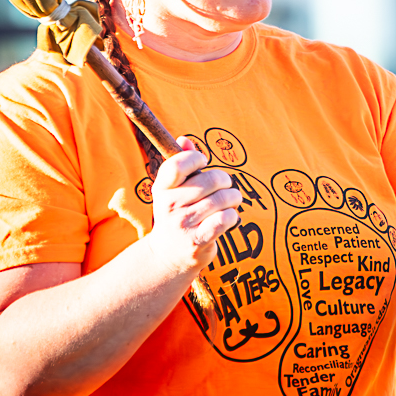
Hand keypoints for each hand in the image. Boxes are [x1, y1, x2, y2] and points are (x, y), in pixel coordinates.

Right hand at [146, 136, 240, 274]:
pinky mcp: (198, 240)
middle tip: (225, 187)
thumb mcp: (173, 190)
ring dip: (233, 199)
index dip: (196, 158)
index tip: (203, 163)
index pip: (178, 163)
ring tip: (231, 203)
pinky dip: (233, 216)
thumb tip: (184, 139)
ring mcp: (183, 224)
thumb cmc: (177, 215)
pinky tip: (229, 218)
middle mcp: (169, 205)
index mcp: (162, 188)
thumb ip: (181, 164)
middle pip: (211, 179)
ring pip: (223, 199)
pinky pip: (226, 219)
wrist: (168, 256)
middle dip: (225, 181)